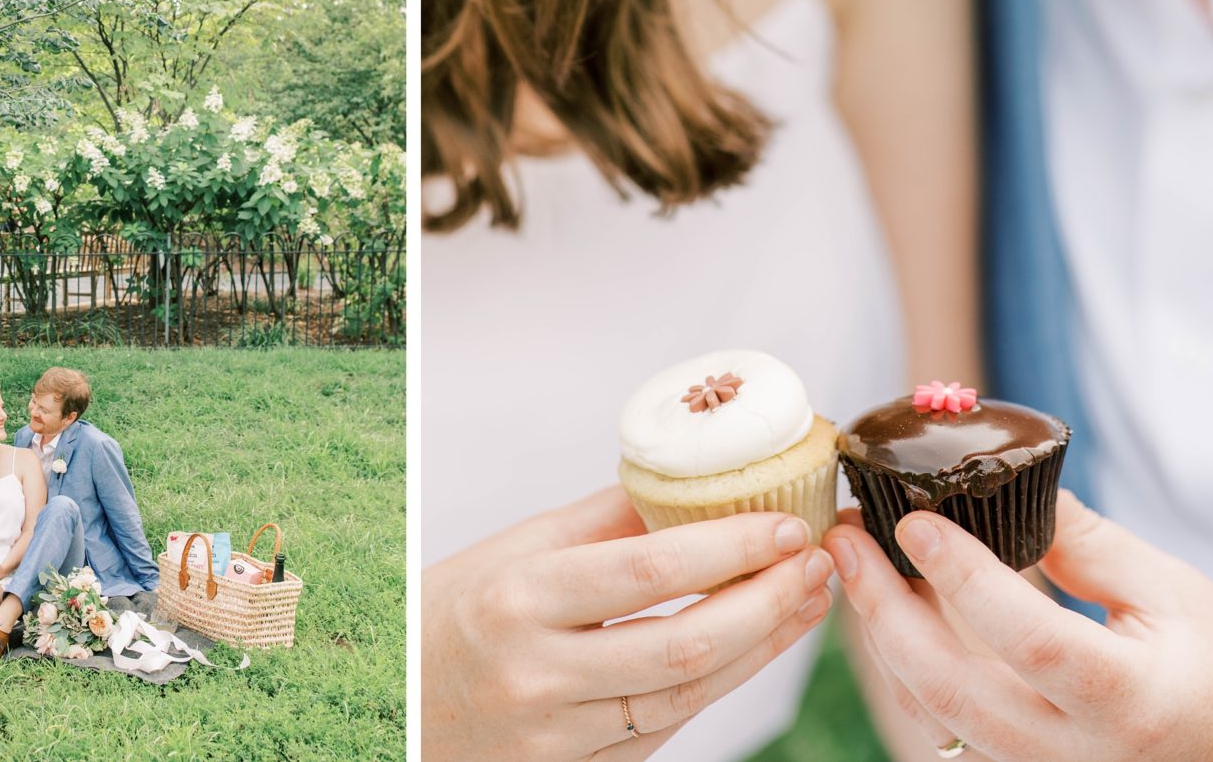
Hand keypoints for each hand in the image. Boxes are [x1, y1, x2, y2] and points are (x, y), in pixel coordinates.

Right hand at [423, 487, 833, 760]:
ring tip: (805, 601)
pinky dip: (720, 686)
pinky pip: (666, 728)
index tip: (785, 523)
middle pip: (685, 642)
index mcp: (516, 599)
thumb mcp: (504, 554)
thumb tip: (687, 480)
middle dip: (768, 601)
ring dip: (762, 647)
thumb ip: (597, 522)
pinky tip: (755, 648)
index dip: (728, 548)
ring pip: (689, 694)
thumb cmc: (446, 617)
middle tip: (815, 562)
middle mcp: (537, 671)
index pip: (646, 572)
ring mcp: (558, 732)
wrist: (397, 708)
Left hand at [829, 491, 1212, 759]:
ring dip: (881, 631)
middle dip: (884, 608)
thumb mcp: (1173, 594)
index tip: (915, 521)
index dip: (965, 579)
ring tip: (853, 557)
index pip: (1032, 639)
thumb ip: (1087, 544)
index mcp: (1129, 700)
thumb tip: (1003, 484)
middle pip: (952, 688)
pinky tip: (884, 604)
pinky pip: (938, 722)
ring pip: (930, 710)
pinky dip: (902, 662)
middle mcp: (1075, 752)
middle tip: (847, 535)